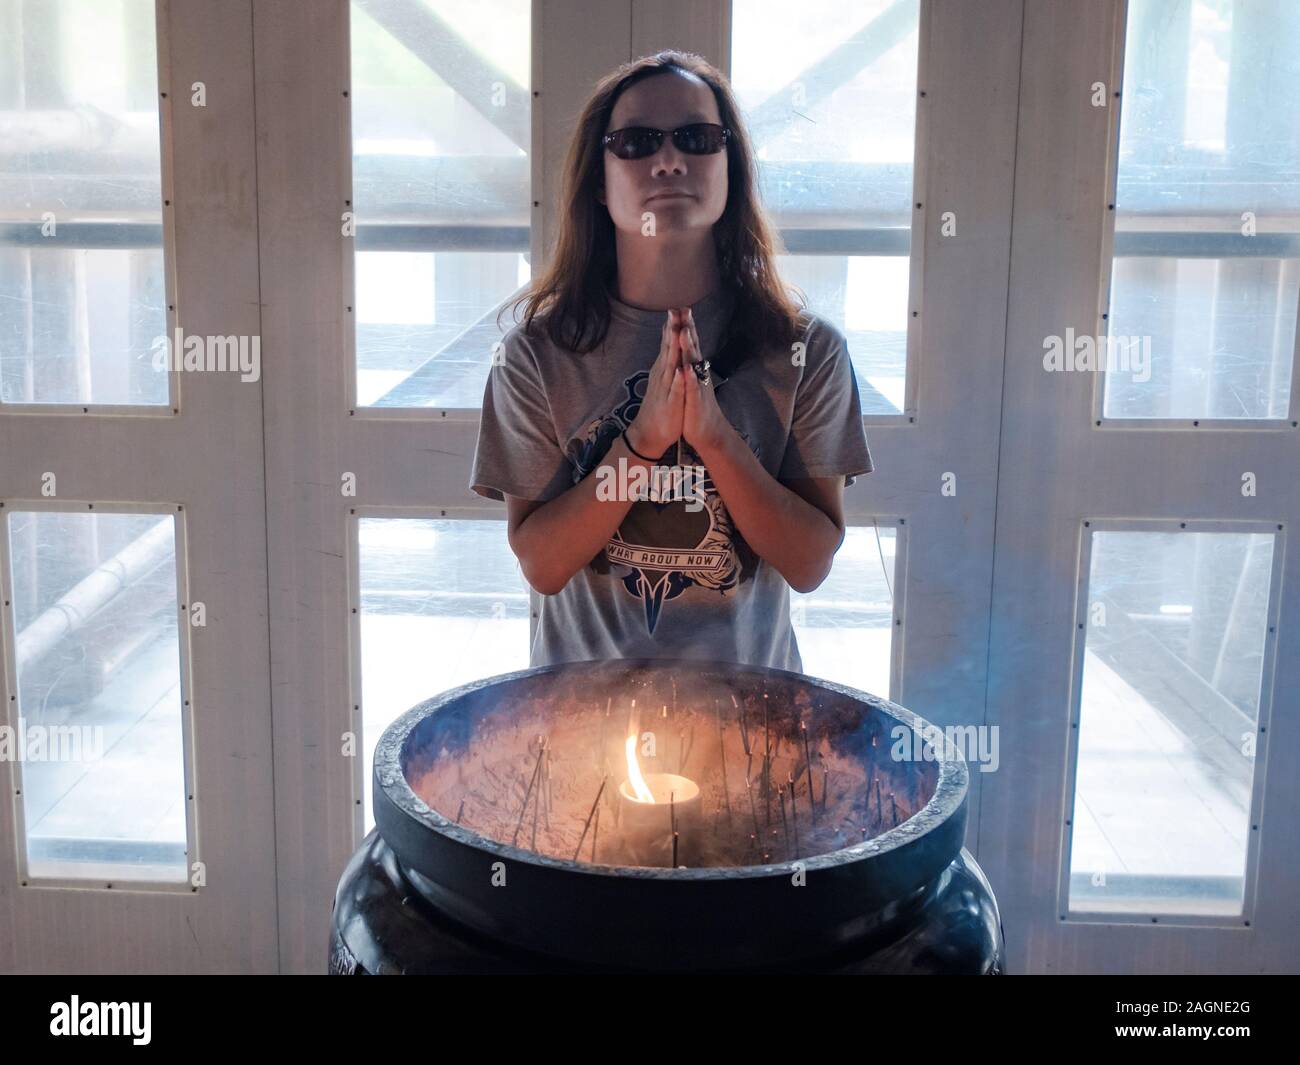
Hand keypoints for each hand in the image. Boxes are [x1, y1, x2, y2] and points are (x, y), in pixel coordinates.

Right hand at [625, 310, 685, 457]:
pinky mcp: (671, 404)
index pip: (669, 343)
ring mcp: (666, 388)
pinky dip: (678, 381)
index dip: (673, 326)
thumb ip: (666, 359)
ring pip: (670, 366)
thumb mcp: (664, 378)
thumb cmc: (660, 405)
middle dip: (672, 330)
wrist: (649, 432)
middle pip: (668, 349)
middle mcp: (663, 375)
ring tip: (676, 332)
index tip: (678, 307)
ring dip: (673, 349)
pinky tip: (681, 371)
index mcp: (664, 368)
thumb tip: (668, 340)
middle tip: (674, 310)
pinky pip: (675, 391)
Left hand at [679, 308, 732, 455]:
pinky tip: (685, 370)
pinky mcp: (695, 403)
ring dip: (689, 349)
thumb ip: (690, 363)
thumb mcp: (690, 381)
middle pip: (693, 348)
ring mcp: (697, 387)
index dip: (684, 326)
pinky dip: (689, 379)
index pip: (688, 344)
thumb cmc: (696, 405)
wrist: (707, 431)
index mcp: (693, 369)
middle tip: (684, 310)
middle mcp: (697, 375)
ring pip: (693, 365)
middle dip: (688, 329)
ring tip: (684, 332)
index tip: (679, 308)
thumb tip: (688, 347)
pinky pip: (692, 389)